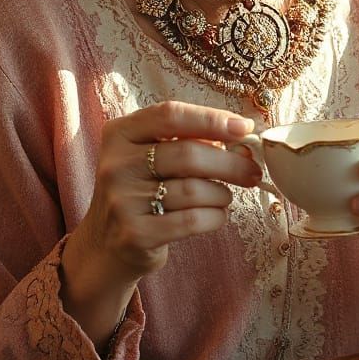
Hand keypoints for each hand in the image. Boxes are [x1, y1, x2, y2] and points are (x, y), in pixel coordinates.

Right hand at [66, 101, 261, 287]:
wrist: (105, 245)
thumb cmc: (141, 191)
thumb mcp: (150, 156)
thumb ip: (187, 141)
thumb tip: (241, 140)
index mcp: (120, 133)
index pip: (170, 115)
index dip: (211, 119)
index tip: (244, 128)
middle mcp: (116, 164)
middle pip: (188, 154)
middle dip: (230, 164)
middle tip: (252, 171)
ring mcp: (123, 201)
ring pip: (194, 190)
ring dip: (221, 194)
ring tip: (224, 196)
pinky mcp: (135, 234)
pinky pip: (191, 221)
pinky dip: (214, 217)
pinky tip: (215, 215)